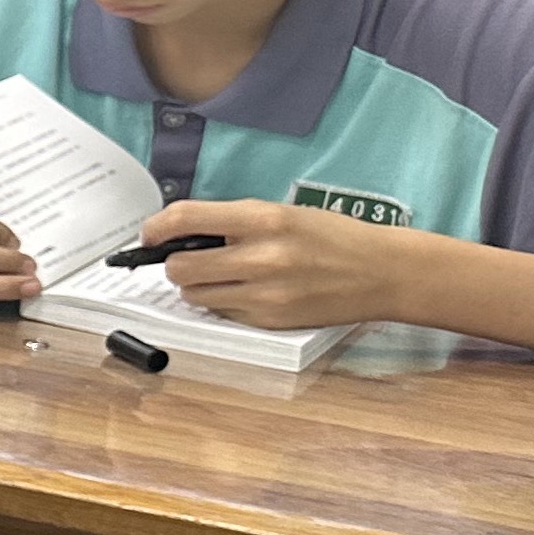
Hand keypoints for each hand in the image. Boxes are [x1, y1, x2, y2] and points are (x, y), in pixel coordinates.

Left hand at [155, 199, 418, 328]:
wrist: (383, 272)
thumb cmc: (333, 237)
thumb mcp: (284, 213)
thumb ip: (234, 223)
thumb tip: (180, 234)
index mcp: (264, 220)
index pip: (185, 218)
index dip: (156, 228)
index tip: (149, 234)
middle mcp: (261, 257)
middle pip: (179, 268)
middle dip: (175, 263)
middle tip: (188, 259)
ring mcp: (265, 294)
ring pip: (195, 296)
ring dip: (197, 286)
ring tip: (223, 275)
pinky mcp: (271, 320)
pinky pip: (223, 314)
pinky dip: (224, 303)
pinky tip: (249, 292)